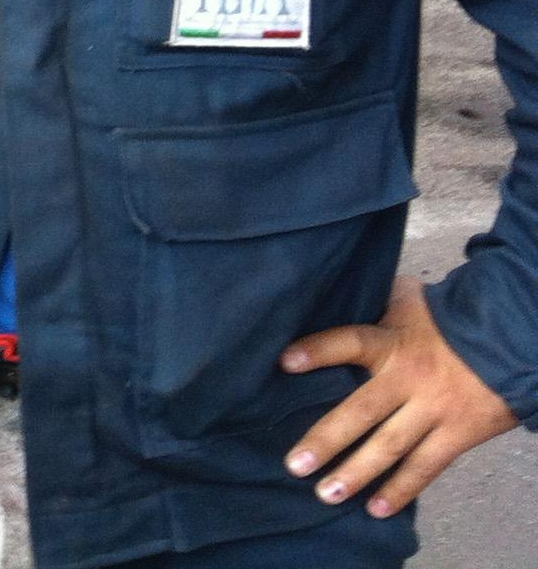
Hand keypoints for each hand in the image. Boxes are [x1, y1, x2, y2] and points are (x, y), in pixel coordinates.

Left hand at [281, 276, 519, 517]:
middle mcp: (409, 378)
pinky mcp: (457, 434)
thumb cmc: (448, 318)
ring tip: (326, 494)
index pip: (350, 342)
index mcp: (393, 342)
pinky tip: (376, 509)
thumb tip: (338, 286)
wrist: (510, 340)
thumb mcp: (410, 300)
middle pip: (361, 411)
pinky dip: (401, 490)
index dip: (318, 351)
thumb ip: (375, 301)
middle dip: (326, 440)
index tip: (283, 362)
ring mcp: (433, 410)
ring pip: (390, 447)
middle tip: (294, 465)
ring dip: (357, 473)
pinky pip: (425, 467)